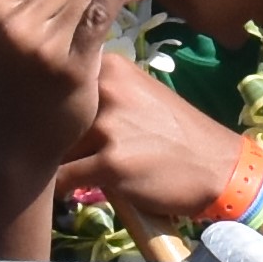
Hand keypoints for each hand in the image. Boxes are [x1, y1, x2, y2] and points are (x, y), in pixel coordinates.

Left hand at [58, 53, 251, 222]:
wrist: (218, 166)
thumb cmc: (177, 132)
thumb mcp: (139, 94)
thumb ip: (100, 93)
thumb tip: (52, 104)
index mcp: (112, 68)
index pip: (58, 82)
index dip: (47, 105)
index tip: (44, 119)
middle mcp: (107, 91)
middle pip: (52, 116)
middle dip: (49, 137)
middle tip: (48, 152)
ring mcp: (108, 127)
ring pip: (55, 148)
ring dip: (53, 163)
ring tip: (62, 173)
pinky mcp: (110, 164)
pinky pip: (62, 179)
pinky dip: (58, 189)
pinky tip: (66, 193)